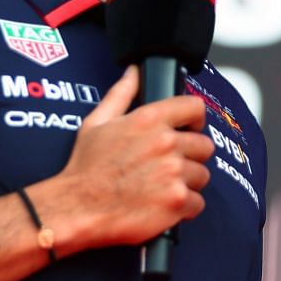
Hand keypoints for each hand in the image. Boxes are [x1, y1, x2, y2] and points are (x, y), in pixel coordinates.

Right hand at [31, 66, 212, 251]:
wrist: (77, 208)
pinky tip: (163, 207)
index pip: (195, 107)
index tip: (189, 129)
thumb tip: (133, 72)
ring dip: (187, 184)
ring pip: (201, 175)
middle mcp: (166, 143)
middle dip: (190, 157)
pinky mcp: (176, 201)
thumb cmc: (85, 168)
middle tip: (169, 167)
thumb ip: (121, 94)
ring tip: (162, 188)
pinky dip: (184, 208)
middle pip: (204, 146)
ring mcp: (174, 173)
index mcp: (150, 119)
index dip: (194, 120)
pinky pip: (198, 203)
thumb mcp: (97, 123)